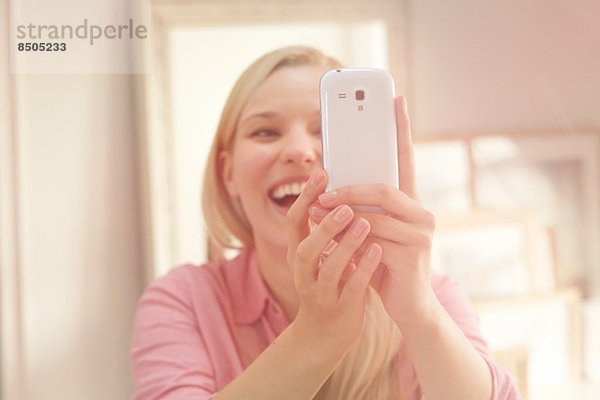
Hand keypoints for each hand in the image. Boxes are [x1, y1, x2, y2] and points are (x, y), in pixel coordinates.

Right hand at [286, 169, 382, 354]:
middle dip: (323, 226)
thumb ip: (327, 229)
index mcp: (298, 254)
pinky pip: (350, 288)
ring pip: (328, 268)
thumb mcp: (321, 255)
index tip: (321, 173)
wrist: (326, 332)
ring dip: (345, 245)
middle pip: (304, 248)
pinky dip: (362, 269)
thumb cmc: (329, 283)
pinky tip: (376, 252)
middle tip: (344, 206)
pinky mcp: (339, 308)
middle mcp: (303, 274)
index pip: (294, 222)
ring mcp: (320, 293)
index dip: (305, 198)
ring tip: (364, 224)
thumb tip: (343, 189)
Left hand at [309, 97, 436, 329]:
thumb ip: (359, 210)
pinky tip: (335, 238)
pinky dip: (350, 233)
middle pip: (383, 184)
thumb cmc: (384, 265)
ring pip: (375, 209)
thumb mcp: (369, 232)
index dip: (401, 128)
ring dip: (342, 209)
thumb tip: (328, 187)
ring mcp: (421, 230)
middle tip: (323, 186)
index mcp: (410, 203)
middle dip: (349, 185)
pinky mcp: (414, 251)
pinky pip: (374, 233)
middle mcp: (421, 211)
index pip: (405, 158)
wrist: (408, 307)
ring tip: (317, 211)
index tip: (394, 98)